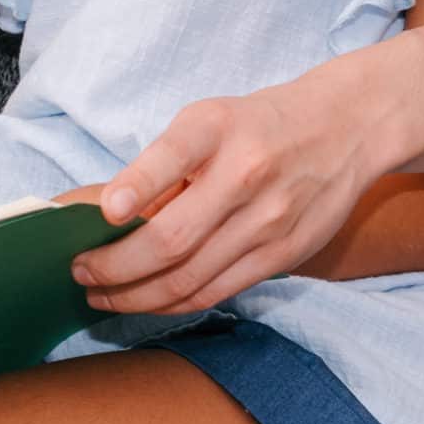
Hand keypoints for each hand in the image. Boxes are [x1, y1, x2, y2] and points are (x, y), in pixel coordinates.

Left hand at [67, 81, 386, 314]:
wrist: (344, 129)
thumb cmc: (256, 125)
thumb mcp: (208, 121)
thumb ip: (166, 166)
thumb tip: (111, 220)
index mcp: (216, 128)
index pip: (170, 158)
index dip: (135, 188)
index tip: (104, 213)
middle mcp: (244, 175)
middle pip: (173, 239)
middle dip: (115, 266)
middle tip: (79, 272)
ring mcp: (268, 221)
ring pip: (190, 278)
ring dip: (135, 296)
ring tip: (100, 295)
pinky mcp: (283, 255)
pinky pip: (217, 291)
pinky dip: (173, 303)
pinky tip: (144, 301)